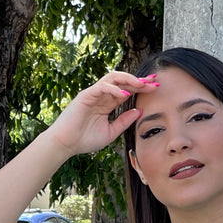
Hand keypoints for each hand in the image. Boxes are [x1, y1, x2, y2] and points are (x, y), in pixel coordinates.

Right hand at [45, 71, 159, 157]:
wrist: (66, 144)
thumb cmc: (85, 140)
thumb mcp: (111, 132)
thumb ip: (124, 121)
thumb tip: (139, 111)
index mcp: (108, 103)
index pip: (127, 91)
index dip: (141, 88)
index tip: (155, 87)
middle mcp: (102, 95)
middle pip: (123, 81)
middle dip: (139, 80)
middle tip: (154, 80)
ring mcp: (94, 93)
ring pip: (113, 78)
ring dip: (129, 79)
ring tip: (142, 83)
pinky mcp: (86, 95)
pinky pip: (102, 86)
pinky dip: (114, 89)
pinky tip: (125, 94)